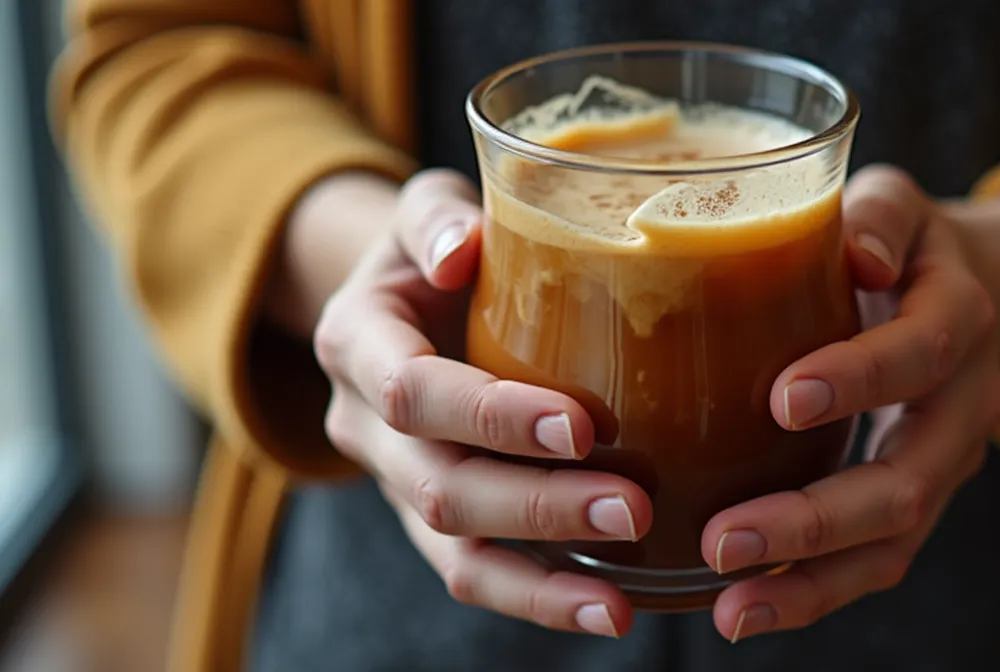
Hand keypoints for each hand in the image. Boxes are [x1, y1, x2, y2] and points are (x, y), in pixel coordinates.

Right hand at [313, 169, 651, 637]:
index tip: (580, 425)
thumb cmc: (439, 247)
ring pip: (454, 551)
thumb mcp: (427, 210)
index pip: (412, 391)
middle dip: (537, 504)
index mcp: (356, 341)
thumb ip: (438, 219)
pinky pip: (475, 575)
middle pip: (439, 486)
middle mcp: (364, 425)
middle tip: (634, 508)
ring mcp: (396, 483)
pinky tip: (611, 611)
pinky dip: (539, 601)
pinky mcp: (434, 522)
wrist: (407, 297)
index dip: (490, 416)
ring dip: (541, 576)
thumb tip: (463, 253)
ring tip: (623, 596)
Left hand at [702, 166, 999, 641]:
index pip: (920, 354)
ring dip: (810, 581)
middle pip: (905, 482)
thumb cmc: (902, 242)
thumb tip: (859, 253)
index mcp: (962, 318)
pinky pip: (875, 562)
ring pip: (893, 543)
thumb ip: (878, 215)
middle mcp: (966, 405)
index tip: (782, 399)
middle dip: (816, 519)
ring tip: (729, 608)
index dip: (859, 379)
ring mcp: (945, 465)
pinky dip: (812, 594)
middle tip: (725, 538)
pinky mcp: (913, 502)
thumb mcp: (895, 202)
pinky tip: (742, 610)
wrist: (965, 292)